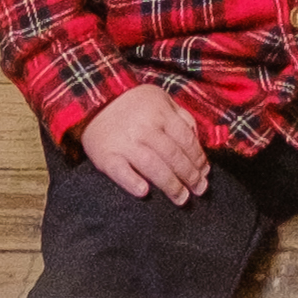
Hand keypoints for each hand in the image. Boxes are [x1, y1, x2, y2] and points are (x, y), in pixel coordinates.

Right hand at [80, 83, 209, 204]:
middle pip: (173, 156)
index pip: (186, 140)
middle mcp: (144, 128)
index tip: (205, 172)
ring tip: (181, 198)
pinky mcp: (106, 155)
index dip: (198, 159)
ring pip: (152, 166)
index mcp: (160, 113)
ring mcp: (124, 142)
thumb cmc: (133, 104)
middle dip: (190, 176)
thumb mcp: (161, 99)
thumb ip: (181, 117)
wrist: (93, 101)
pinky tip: (144, 192)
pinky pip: (120, 171)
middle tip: (199, 190)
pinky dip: (132, 182)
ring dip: (170, 185)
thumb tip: (198, 141)